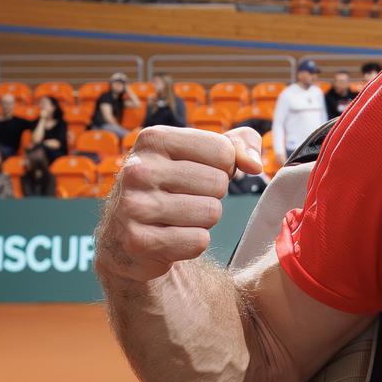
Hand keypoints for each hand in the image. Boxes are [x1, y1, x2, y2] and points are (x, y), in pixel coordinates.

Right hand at [97, 126, 262, 284]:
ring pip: (211, 213)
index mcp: (154, 139)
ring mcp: (134, 206)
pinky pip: (198, 241)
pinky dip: (193, 242)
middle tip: (186, 198)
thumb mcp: (203, 154)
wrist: (126, 237)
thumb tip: (254, 165)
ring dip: (204, 220)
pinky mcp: (138, 241)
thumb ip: (239, 145)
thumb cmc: (175, 186)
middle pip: (218, 183)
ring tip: (177, 217)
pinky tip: (170, 237)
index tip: (199, 173)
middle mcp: (138, 169)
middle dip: (213, 195)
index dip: (224, 167)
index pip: (223, 151)